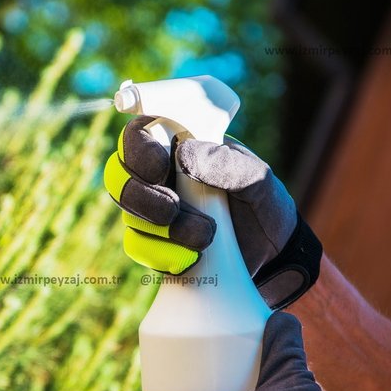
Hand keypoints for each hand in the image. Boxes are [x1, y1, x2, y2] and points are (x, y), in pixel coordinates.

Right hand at [103, 116, 321, 308]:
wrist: (272, 254)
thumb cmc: (263, 203)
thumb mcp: (257, 179)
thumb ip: (226, 163)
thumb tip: (184, 155)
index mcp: (179, 146)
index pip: (138, 134)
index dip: (137, 147)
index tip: (160, 165)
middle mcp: (158, 176)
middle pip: (118, 175)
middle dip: (141, 195)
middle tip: (173, 209)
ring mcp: (153, 212)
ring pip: (128, 214)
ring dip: (162, 229)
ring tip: (205, 236)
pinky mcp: (155, 245)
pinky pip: (138, 247)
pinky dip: (163, 254)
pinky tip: (193, 257)